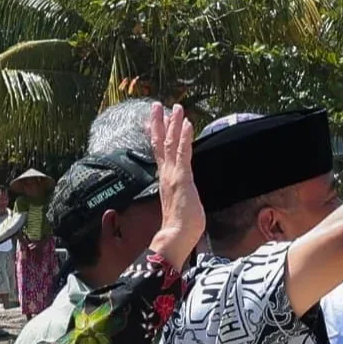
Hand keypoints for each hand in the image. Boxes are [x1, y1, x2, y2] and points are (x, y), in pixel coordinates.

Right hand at [146, 104, 203, 269]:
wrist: (175, 237)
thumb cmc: (179, 228)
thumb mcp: (179, 206)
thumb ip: (178, 196)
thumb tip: (180, 195)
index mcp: (165, 180)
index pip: (159, 154)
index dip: (157, 137)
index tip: (156, 122)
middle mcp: (166, 175)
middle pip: (160, 144)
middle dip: (159, 124)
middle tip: (156, 106)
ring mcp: (173, 175)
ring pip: (170, 144)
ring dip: (173, 124)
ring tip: (174, 107)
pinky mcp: (182, 177)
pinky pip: (182, 152)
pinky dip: (184, 136)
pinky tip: (186, 123)